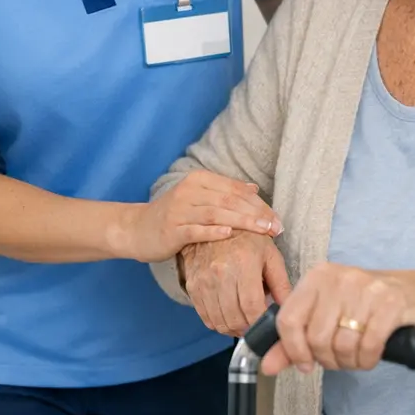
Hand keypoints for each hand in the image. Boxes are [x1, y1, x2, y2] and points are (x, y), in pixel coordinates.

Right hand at [120, 171, 281, 263]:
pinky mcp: (171, 229)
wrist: (136, 229)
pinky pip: (195, 230)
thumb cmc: (174, 215)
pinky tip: (230, 234)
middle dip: (256, 214)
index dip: (259, 203)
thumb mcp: (198, 198)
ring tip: (263, 231)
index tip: (277, 218)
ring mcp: (179, 210)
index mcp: (199, 180)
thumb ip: (225, 192)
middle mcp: (189, 191)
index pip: (235, 189)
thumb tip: (254, 189)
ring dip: (243, 222)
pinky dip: (213, 231)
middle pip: (229, 200)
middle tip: (276, 227)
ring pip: (216, 213)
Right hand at [180, 233, 291, 335]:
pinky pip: (205, 316)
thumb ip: (281, 284)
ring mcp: (204, 281)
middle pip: (235, 318)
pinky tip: (229, 317)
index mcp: (244, 264)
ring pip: (219, 321)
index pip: (251, 307)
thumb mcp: (270, 255)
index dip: (261, 322)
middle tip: (257, 326)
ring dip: (234, 329)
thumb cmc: (247, 239)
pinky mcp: (193, 285)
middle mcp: (220, 273)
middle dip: (249, 329)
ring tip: (245, 323)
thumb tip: (289, 309)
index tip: (267, 324)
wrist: (215, 223)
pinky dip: (218, 323)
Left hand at [261, 262, 414, 375]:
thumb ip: (295, 340)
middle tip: (340, 359)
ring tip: (357, 356)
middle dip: (327, 360)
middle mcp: (338, 278)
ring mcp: (365, 289)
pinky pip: (367, 346)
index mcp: (317, 277)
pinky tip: (371, 356)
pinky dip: (367, 360)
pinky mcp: (390, 304)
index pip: (288, 320)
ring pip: (341, 345)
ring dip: (349, 363)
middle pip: (315, 338)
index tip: (306, 364)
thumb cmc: (367, 305)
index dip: (293, 351)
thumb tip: (266, 366)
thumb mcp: (328, 314)